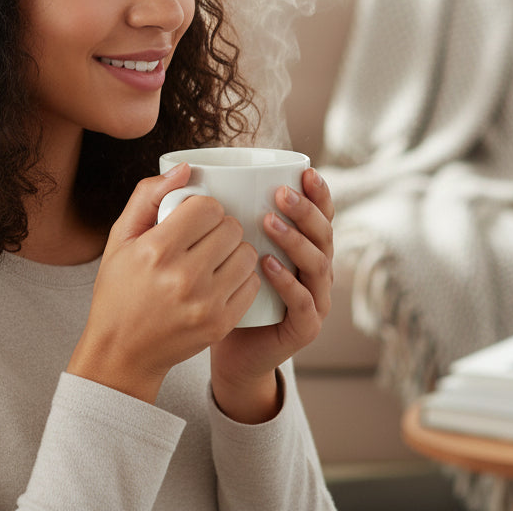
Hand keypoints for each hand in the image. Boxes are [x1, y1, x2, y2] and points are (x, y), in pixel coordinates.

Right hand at [67, 163, 260, 403]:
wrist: (121, 352)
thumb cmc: (118, 290)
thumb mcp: (120, 237)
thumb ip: (148, 196)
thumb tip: (185, 168)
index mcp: (157, 249)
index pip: (208, 207)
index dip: (203, 207)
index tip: (193, 218)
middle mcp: (183, 276)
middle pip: (231, 228)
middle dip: (220, 226)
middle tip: (204, 237)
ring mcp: (205, 303)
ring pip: (247, 254)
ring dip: (234, 250)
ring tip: (214, 258)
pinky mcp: (220, 324)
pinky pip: (252, 284)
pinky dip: (241, 277)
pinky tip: (221, 280)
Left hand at [209, 168, 334, 422]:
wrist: (224, 343)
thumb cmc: (219, 285)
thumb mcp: (219, 244)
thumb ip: (214, 212)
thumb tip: (189, 169)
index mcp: (303, 245)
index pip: (320, 214)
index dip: (319, 193)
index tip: (305, 171)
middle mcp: (315, 269)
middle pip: (324, 234)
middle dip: (306, 211)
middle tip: (281, 193)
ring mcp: (315, 299)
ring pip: (318, 264)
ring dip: (296, 240)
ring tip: (269, 222)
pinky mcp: (305, 327)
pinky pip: (303, 302)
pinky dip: (288, 282)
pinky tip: (268, 264)